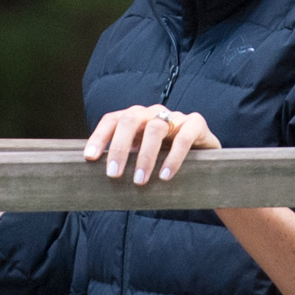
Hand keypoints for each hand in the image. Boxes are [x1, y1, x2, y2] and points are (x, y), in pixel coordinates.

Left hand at [84, 104, 217, 186]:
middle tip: (113, 174)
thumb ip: (125, 160)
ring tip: (140, 181)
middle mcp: (153, 113)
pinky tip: (165, 176)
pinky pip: (183, 138)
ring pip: (155, 128)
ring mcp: (175, 116)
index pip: (112, 120)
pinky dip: (173, 158)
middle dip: (119, 148)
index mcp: (136, 118)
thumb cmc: (166, 158)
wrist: (204, 158)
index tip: (90, 158)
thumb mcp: (142, 157)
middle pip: (130, 120)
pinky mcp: (196, 124)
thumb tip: (95, 178)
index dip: (99, 137)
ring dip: (145, 156)